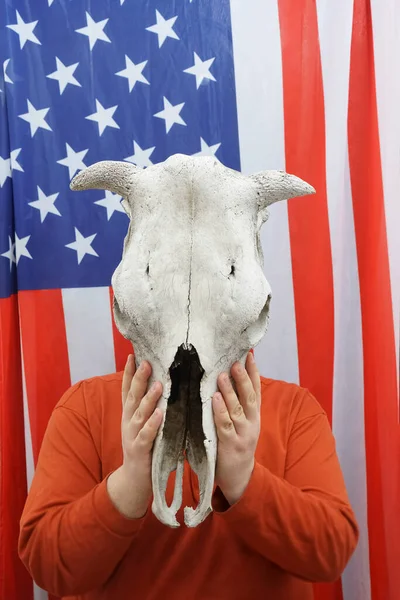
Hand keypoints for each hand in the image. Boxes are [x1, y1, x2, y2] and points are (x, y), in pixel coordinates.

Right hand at [107, 355, 162, 518]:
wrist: (134, 479)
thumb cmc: (143, 447)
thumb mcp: (141, 423)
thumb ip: (146, 406)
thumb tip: (158, 384)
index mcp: (129, 414)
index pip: (127, 389)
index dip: (129, 373)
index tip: (133, 355)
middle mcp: (128, 421)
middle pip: (133, 396)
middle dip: (139, 378)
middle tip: (147, 362)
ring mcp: (132, 435)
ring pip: (140, 413)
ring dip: (149, 399)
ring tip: (159, 385)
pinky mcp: (140, 449)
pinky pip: (146, 435)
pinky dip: (153, 424)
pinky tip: (160, 414)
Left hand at [212, 352, 260, 504]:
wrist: (240, 478)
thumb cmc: (236, 445)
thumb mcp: (243, 424)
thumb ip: (238, 405)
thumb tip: (228, 380)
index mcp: (255, 416)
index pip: (256, 390)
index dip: (253, 373)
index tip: (249, 355)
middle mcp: (252, 423)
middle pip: (249, 397)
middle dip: (243, 378)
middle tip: (236, 361)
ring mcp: (242, 434)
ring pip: (237, 409)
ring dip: (230, 391)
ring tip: (222, 375)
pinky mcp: (230, 445)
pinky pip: (225, 425)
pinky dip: (220, 411)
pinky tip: (214, 399)